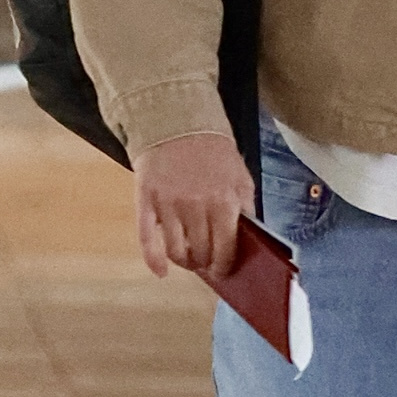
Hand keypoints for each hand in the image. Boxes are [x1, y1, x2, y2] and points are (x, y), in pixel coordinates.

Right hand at [135, 132, 253, 286]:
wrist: (179, 124)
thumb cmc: (214, 154)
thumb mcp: (241, 178)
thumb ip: (246, 209)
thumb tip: (250, 241)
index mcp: (224, 201)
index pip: (226, 248)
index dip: (225, 265)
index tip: (223, 271)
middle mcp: (197, 206)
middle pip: (201, 252)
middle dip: (205, 262)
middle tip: (206, 262)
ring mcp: (169, 204)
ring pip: (177, 251)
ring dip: (185, 261)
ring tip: (189, 258)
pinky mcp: (146, 200)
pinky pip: (147, 239)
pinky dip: (153, 260)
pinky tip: (161, 272)